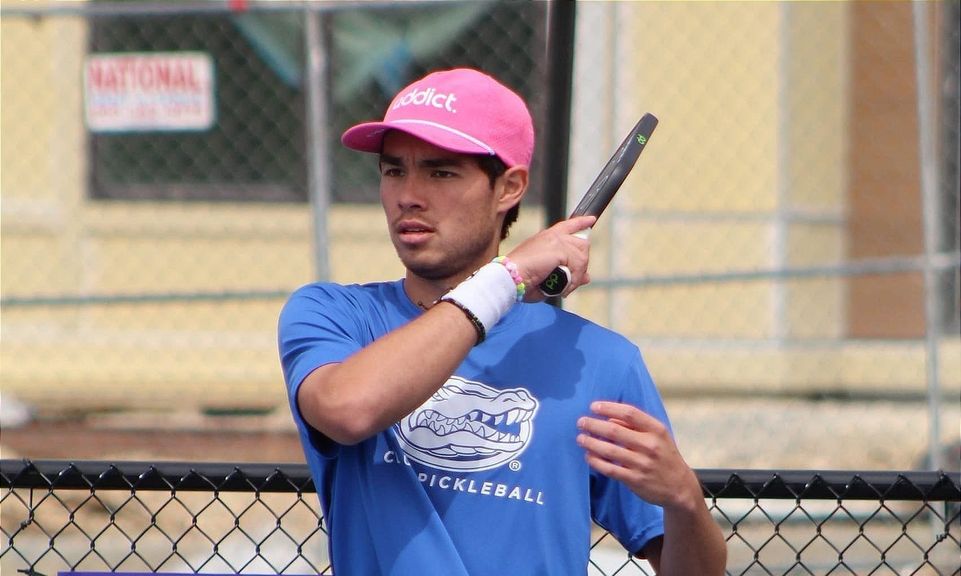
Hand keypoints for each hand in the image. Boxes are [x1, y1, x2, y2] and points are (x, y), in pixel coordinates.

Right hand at [506, 215, 595, 300]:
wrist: (509, 278)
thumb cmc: (522, 279)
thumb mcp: (548, 276)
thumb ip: (568, 274)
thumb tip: (586, 277)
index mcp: (547, 238)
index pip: (568, 225)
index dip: (581, 222)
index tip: (591, 219)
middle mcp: (553, 236)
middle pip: (582, 244)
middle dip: (581, 265)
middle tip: (570, 282)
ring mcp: (557, 240)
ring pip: (582, 256)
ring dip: (576, 276)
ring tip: (564, 288)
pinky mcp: (559, 248)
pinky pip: (578, 265)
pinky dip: (573, 280)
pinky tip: (563, 288)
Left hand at [577, 401, 701, 511]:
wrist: (679, 487)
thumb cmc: (664, 455)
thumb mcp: (658, 436)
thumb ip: (635, 425)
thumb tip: (608, 417)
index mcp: (656, 430)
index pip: (629, 413)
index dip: (609, 408)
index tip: (593, 407)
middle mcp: (650, 445)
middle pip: (615, 431)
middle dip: (593, 425)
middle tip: (580, 422)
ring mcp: (642, 464)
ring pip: (609, 450)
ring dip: (591, 443)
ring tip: (580, 438)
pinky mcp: (635, 480)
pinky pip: (610, 469)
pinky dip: (596, 461)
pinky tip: (588, 456)